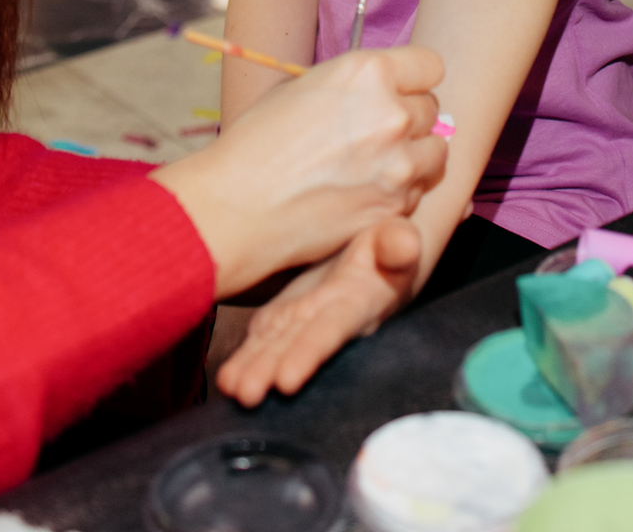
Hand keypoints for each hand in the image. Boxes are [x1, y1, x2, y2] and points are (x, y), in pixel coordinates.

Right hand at [152, 48, 445, 298]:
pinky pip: (418, 192)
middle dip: (409, 120)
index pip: (430, 65)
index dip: (414, 79)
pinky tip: (363, 192)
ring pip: (435, 152)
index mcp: (368, 72)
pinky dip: (400, 193)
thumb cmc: (257, 142)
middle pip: (431, 108)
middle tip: (375, 135)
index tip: (401, 91)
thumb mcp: (303, 86)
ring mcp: (398, 163)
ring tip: (376, 165)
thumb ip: (354, 85)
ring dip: (413, 157)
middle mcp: (392, 112)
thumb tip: (384, 90)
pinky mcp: (395, 207)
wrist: (236, 206)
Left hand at [217, 219, 419, 404]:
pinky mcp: (290, 312)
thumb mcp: (400, 238)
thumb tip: (406, 244)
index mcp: (359, 301)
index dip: (310, 351)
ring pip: (276, 344)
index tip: (286, 380)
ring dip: (255, 368)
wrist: (384, 250)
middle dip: (272, 369)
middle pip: (298, 345)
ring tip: (230, 389)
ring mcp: (307, 317)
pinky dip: (247, 354)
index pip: (332, 328)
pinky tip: (226, 378)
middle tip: (246, 394)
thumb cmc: (393, 243)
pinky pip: (266, 335)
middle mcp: (330, 317)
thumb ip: (399, 243)